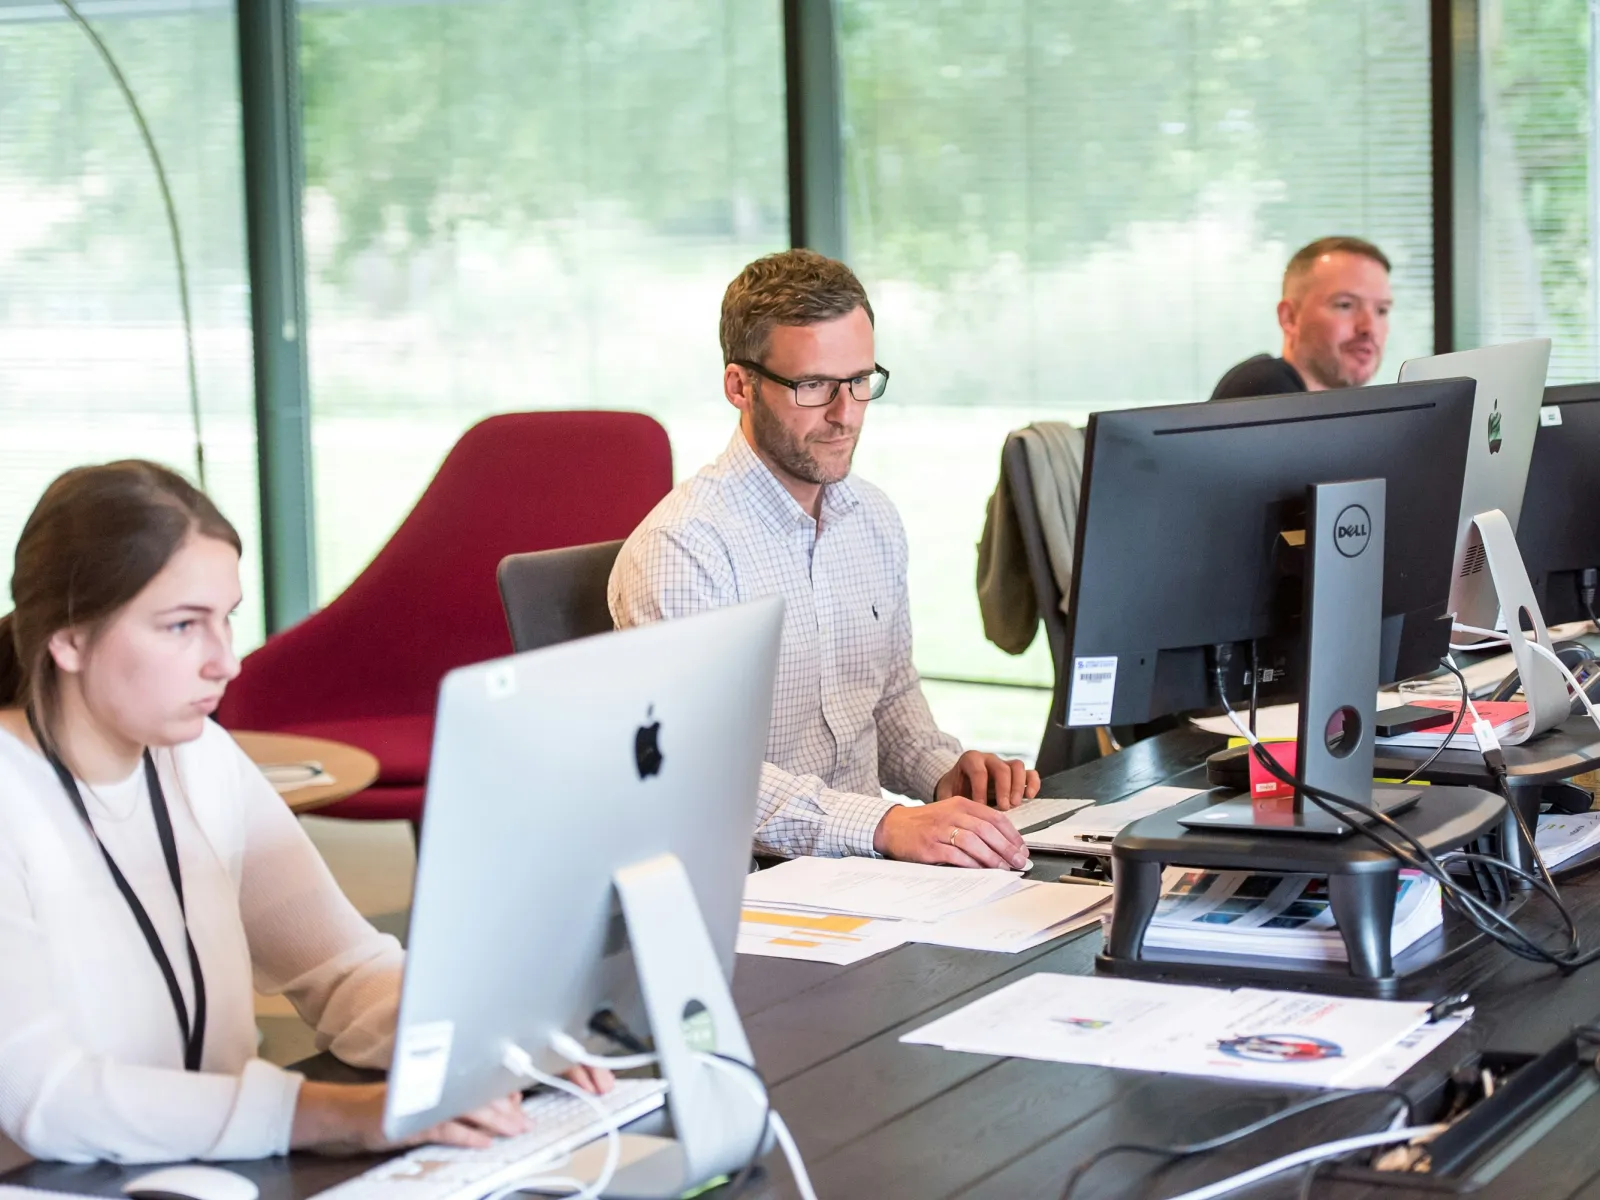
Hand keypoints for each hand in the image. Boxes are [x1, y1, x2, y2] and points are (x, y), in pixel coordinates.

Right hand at [292, 1066, 614, 1154]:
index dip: (501, 1089)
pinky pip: (445, 1129)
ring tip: (516, 1128)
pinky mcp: (411, 1122)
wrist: (348, 1114)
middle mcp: (433, 1083)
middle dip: (506, 1107)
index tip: (521, 1098)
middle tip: (527, 1119)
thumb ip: (455, 1098)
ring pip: (467, 1109)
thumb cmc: (390, 1106)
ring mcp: (422, 1102)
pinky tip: (484, 1142)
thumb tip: (495, 1104)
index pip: (476, 1078)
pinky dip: (468, 1136)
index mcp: (439, 1075)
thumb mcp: (425, 1098)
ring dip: (496, 1120)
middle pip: (477, 1093)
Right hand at [872, 796, 1026, 868]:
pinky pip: (955, 855)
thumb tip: (1002, 843)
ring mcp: (940, 829)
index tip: (1021, 848)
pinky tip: (981, 871)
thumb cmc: (926, 823)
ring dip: (992, 857)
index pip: (994, 817)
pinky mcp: (930, 846)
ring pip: (973, 842)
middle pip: (987, 830)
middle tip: (1018, 861)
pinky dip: (971, 864)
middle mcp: (952, 814)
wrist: (893, 826)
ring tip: (1003, 868)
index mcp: (961, 803)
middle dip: (1006, 848)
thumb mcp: (951, 813)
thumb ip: (974, 822)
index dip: (1012, 834)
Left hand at [934, 750, 1040, 810]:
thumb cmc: (953, 790)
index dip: (981, 789)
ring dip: (1018, 786)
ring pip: (1017, 767)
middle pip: (1001, 768)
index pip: (979, 771)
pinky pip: (1030, 773)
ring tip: (1015, 804)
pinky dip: (1033, 783)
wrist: (958, 784)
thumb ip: (949, 803)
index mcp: (970, 760)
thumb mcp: (947, 794)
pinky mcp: (1016, 774)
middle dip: (1003, 789)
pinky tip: (1030, 797)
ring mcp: (1004, 764)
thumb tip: (951, 818)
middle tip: (1003, 807)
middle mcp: (989, 759)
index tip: (981, 807)